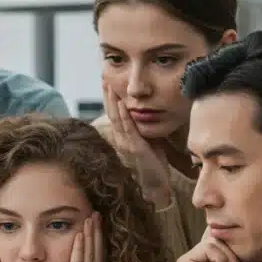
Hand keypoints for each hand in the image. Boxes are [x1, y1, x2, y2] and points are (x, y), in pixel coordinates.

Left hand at [38, 215, 105, 261]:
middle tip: (97, 215)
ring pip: (91, 254)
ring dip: (91, 234)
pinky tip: (81, 234)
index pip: (98, 259)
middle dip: (97, 233)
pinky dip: (81, 247)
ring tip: (90, 217)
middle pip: (98, 253)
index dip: (98, 241)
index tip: (96, 226)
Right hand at [103, 84, 172, 208]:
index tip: (107, 82)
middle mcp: (121, 139)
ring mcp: (127, 143)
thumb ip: (143, 127)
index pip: (114, 113)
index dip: (109, 97)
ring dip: (113, 101)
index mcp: (123, 136)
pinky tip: (122, 104)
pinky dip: (125, 115)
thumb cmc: (154, 163)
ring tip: (110, 85)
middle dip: (108, 94)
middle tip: (104, 76)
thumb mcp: (148, 139)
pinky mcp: (135, 147)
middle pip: (111, 112)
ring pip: (117, 118)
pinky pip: (128, 128)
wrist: (157, 184)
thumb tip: (145, 112)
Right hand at [177, 231, 261, 261]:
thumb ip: (256, 253)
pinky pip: (207, 248)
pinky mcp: (186, 261)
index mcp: (218, 254)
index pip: (226, 233)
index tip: (252, 248)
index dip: (238, 235)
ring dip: (231, 258)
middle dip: (237, 248)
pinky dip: (220, 260)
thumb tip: (261, 236)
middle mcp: (205, 252)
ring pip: (216, 240)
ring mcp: (195, 256)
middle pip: (222, 233)